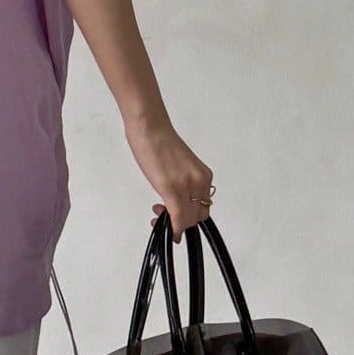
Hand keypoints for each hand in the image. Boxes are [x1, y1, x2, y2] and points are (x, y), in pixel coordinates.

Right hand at [126, 117, 214, 234]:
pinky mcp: (171, 187)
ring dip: (174, 223)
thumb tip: (180, 200)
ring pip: (189, 219)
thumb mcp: (180, 167)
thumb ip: (184, 183)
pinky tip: (159, 222)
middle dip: (182, 223)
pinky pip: (178, 217)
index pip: (203, 208)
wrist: (150, 127)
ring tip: (158, 210)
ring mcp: (187, 185)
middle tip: (163, 215)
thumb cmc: (160, 142)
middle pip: (198, 216)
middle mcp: (200, 181)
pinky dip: (172, 226)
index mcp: (204, 175)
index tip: (175, 218)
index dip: (189, 219)